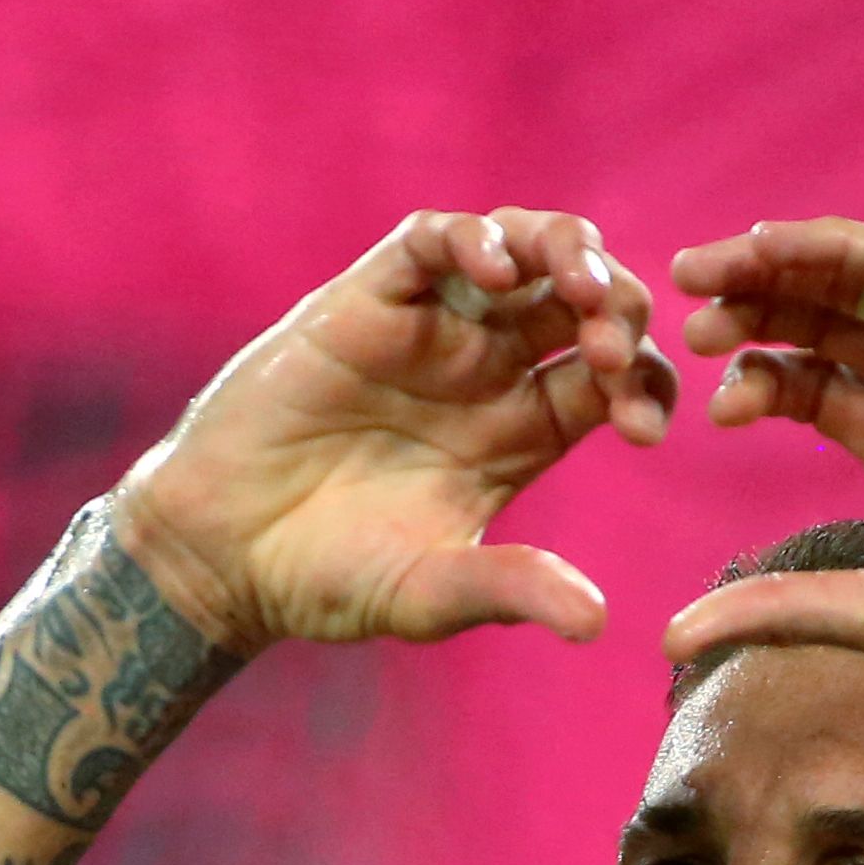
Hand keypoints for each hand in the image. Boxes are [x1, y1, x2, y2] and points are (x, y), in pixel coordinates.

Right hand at [111, 208, 678, 652]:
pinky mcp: (367, 299)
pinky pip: (431, 242)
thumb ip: (509, 590)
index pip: (615, 379)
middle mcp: (488, 369)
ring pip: (523, 250)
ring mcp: (431, 327)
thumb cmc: (326, 578)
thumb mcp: (430, 593)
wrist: (220, 551)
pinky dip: (470, 239)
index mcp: (523, 431)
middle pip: (584, 300)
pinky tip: (495, 268)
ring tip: (579, 288)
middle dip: (619, 306)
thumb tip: (596, 625)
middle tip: (616, 345)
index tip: (643, 429)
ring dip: (565, 252)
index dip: (643, 387)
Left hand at [656, 217, 863, 680]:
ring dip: (776, 267)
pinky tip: (766, 244)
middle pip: (823, 323)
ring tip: (701, 273)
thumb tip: (669, 641)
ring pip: (853, 280)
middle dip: (751, 313)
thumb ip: (774, 611)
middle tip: (683, 321)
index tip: (702, 400)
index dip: (754, 378)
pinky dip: (830, 244)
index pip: (814, 384)